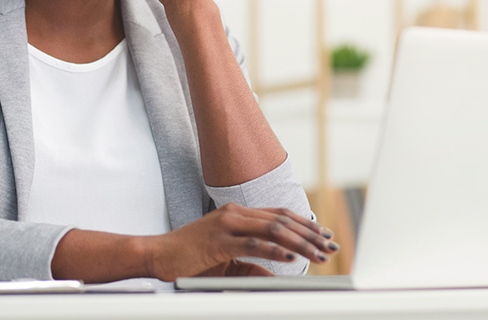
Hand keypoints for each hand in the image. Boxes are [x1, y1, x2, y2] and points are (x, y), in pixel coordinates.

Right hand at [145, 203, 337, 280]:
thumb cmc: (190, 259)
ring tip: (318, 253)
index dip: (305, 224)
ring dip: (299, 242)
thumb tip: (275, 272)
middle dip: (310, 233)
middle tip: (330, 245)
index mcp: (238, 214)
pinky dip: (274, 250)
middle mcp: (235, 213)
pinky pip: (251, 244)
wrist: (157, 255)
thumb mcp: (227, 260)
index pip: (280, 215)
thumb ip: (251, 263)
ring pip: (272, 229)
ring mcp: (226, 224)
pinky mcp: (218, 240)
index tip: (324, 235)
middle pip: (282, 220)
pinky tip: (290, 257)